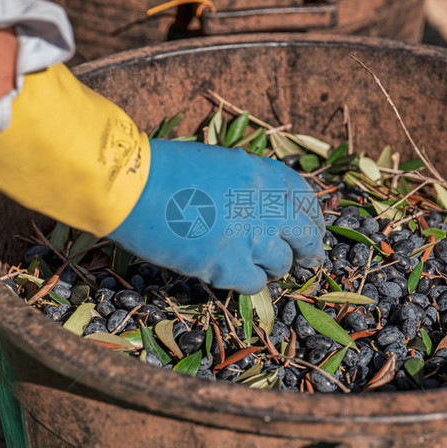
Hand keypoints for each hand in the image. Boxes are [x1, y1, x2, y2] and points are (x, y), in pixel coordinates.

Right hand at [108, 139, 325, 293]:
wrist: (133, 187)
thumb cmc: (164, 170)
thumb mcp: (219, 164)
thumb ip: (247, 183)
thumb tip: (261, 205)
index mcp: (263, 173)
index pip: (305, 198)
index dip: (312, 217)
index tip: (312, 227)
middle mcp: (266, 204)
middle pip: (305, 234)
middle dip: (310, 249)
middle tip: (308, 258)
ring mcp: (251, 237)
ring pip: (283, 263)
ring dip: (275, 267)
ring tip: (263, 267)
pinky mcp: (230, 266)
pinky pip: (255, 284)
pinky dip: (248, 282)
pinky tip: (234, 275)